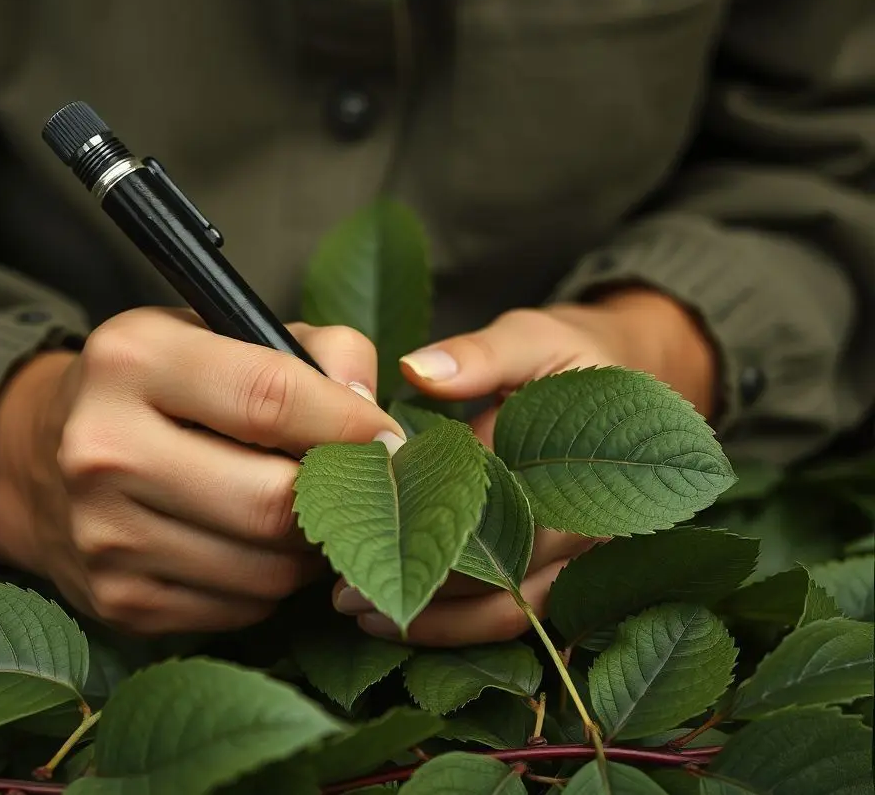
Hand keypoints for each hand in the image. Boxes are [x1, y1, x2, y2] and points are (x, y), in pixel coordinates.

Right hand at [0, 308, 404, 634]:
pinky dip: (270, 581)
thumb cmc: (162, 385)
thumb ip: (319, 350)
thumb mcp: (225, 331)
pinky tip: (258, 544)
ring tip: (308, 511)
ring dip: (311, 547)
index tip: (390, 439)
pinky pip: (241, 608)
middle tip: (363, 486)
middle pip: (274, 502)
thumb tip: (374, 421)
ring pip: (268, 568)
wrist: (42, 455)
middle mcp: (104, 448)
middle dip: (340, 499)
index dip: (350, 425)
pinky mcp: (117, 600)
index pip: (270, 398)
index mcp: (133, 359)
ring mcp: (104, 535)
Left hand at [333, 287, 716, 645]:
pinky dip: (465, 627)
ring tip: (365, 619)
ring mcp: (580, 555)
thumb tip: (416, 370)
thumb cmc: (568, 356)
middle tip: (346, 595)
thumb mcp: (529, 339)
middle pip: (500, 573)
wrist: (620, 380)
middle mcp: (587, 523)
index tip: (364, 534)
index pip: (494, 511)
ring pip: (511, 609)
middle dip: (424, 590)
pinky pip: (519, 613)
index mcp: (575, 465)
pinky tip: (409, 626)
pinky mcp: (565, 569)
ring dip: (440, 623)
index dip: (428, 528)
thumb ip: (479, 356)